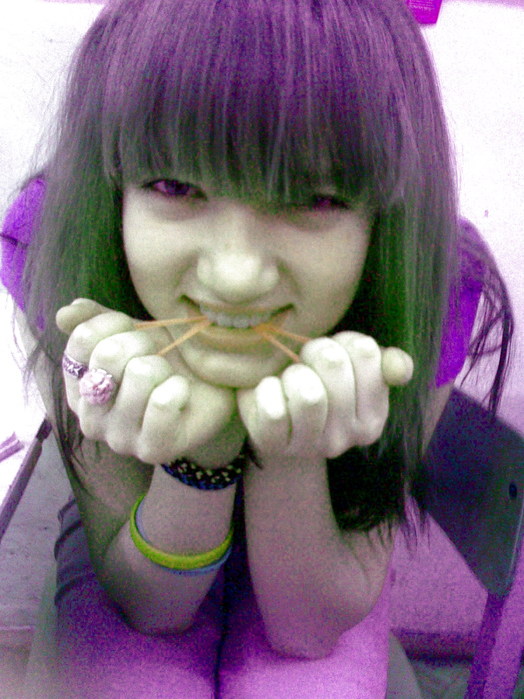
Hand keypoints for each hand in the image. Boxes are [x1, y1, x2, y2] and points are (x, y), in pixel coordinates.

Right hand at [57, 299, 236, 463]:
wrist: (210, 392)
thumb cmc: (167, 361)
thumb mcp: (131, 332)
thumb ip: (95, 320)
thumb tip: (65, 313)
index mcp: (79, 387)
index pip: (82, 339)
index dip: (115, 322)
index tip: (134, 328)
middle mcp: (91, 418)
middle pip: (109, 355)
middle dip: (143, 343)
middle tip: (157, 357)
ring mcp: (119, 439)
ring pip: (140, 374)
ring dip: (164, 368)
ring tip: (168, 380)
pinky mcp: (151, 451)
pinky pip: (163, 402)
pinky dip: (179, 388)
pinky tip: (181, 395)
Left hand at [237, 332, 412, 460]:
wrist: (274, 421)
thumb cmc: (316, 384)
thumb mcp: (351, 369)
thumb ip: (381, 362)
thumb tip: (400, 367)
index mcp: (373, 417)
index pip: (366, 353)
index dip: (343, 342)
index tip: (333, 355)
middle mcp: (348, 437)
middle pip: (333, 364)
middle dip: (314, 352)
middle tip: (307, 363)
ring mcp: (311, 446)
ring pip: (307, 393)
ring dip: (293, 374)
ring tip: (291, 381)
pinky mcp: (275, 446)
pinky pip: (273, 409)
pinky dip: (268, 391)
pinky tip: (273, 395)